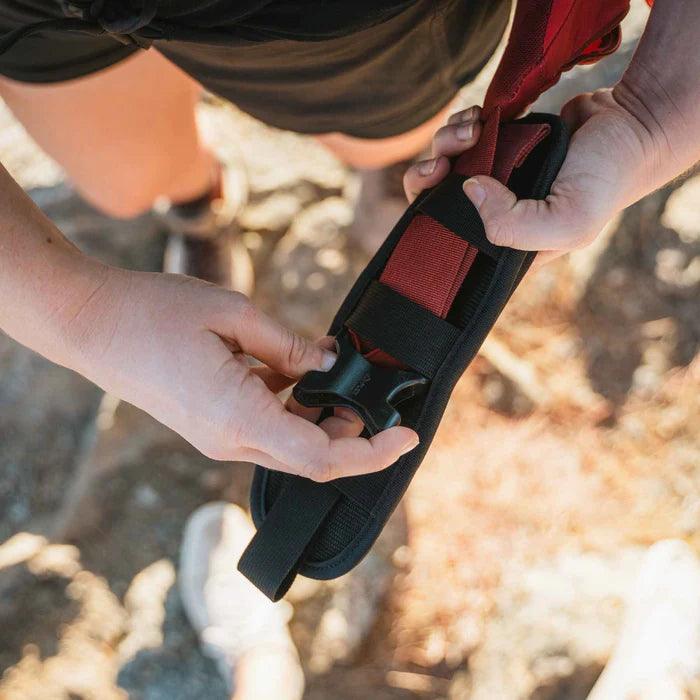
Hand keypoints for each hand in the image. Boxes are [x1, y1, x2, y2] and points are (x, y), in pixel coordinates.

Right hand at [63, 268, 418, 480]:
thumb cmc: (153, 313)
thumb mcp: (234, 316)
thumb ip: (290, 346)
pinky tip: (302, 374)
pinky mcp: (213, 428)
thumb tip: (332, 366)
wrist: (91, 324)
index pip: (323, 458)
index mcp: (238, 418)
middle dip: (354, 430)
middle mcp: (231, 441)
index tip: (407, 434)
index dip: (372, 453)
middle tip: (373, 386)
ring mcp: (220, 439)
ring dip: (325, 418)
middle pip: (314, 456)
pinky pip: (268, 429)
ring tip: (338, 372)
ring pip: (293, 444)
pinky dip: (296, 409)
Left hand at [403, 89, 683, 265]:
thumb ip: (512, 225)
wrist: (631, 123)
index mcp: (505, 246)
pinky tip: (478, 118)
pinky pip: (462, 138)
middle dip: (427, 177)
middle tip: (444, 160)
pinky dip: (461, 124)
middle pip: (434, 204)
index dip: (429, 225)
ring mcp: (494, 179)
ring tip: (471, 128)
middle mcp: (494, 215)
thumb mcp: (568, 222)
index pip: (449, 249)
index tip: (436, 195)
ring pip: (444, 165)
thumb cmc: (606, 180)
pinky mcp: (499, 146)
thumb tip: (467, 190)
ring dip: (446, 142)